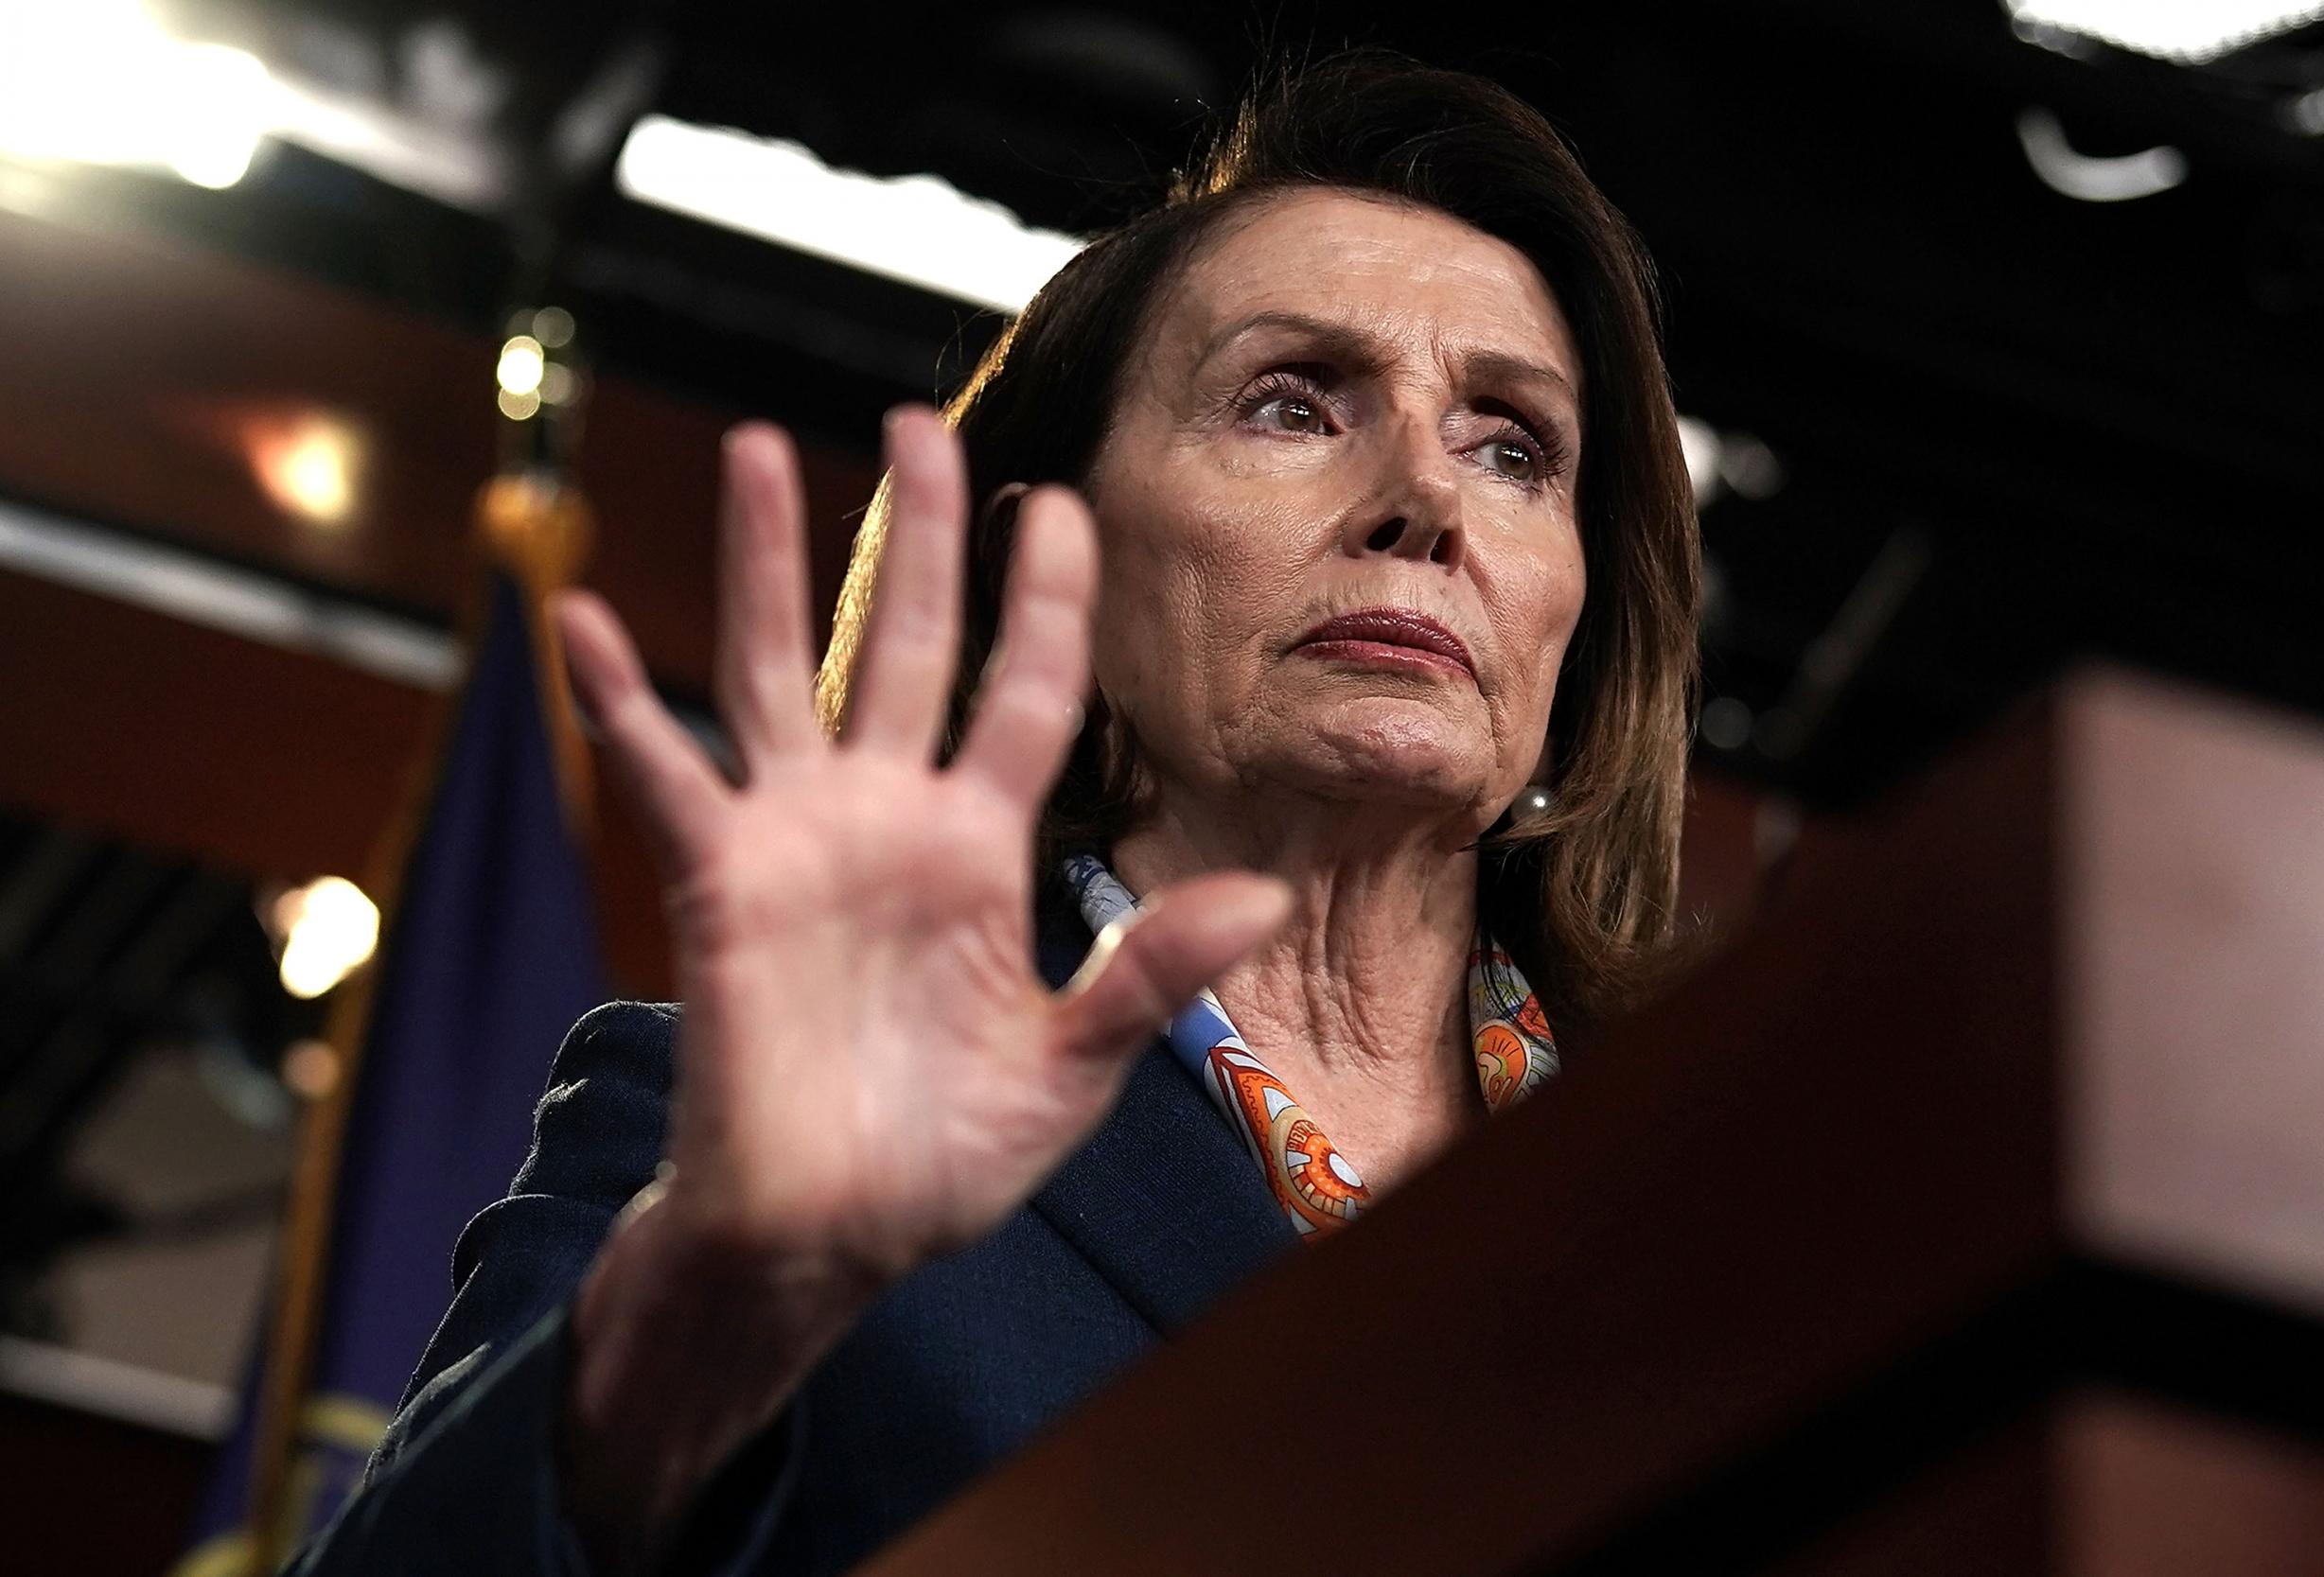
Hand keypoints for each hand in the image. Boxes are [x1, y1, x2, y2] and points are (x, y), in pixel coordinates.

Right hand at [553, 408, 1289, 1287]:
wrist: (828, 1236)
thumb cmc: (945, 1157)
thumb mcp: (1070, 1068)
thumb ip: (1148, 973)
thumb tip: (1261, 896)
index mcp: (981, 850)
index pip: (1025, 693)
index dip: (1043, 599)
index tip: (1059, 501)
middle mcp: (890, 819)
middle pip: (905, 642)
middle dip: (917, 534)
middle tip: (917, 423)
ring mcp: (797, 842)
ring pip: (779, 669)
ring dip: (764, 561)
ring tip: (755, 447)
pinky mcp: (717, 884)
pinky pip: (662, 776)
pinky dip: (618, 702)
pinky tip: (579, 621)